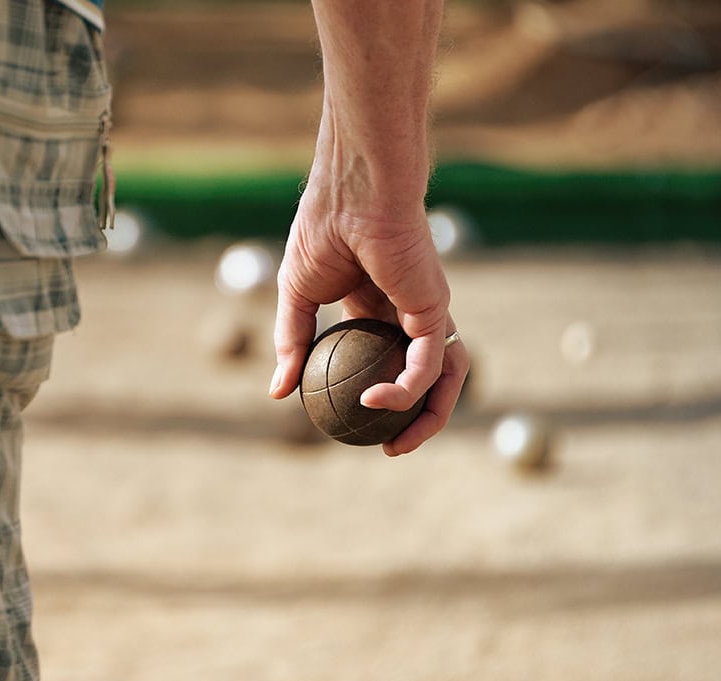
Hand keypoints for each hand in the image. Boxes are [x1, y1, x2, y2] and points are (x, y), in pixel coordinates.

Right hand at [269, 195, 468, 455]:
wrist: (352, 192)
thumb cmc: (323, 229)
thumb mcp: (295, 295)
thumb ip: (291, 343)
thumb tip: (277, 393)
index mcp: (376, 306)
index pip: (383, 359)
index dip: (373, 394)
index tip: (347, 423)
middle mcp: (407, 313)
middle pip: (425, 378)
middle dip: (416, 420)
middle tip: (388, 449)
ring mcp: (425, 313)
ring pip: (443, 379)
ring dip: (428, 418)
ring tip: (398, 445)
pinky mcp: (434, 310)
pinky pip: (428, 364)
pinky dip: (405, 391)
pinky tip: (374, 402)